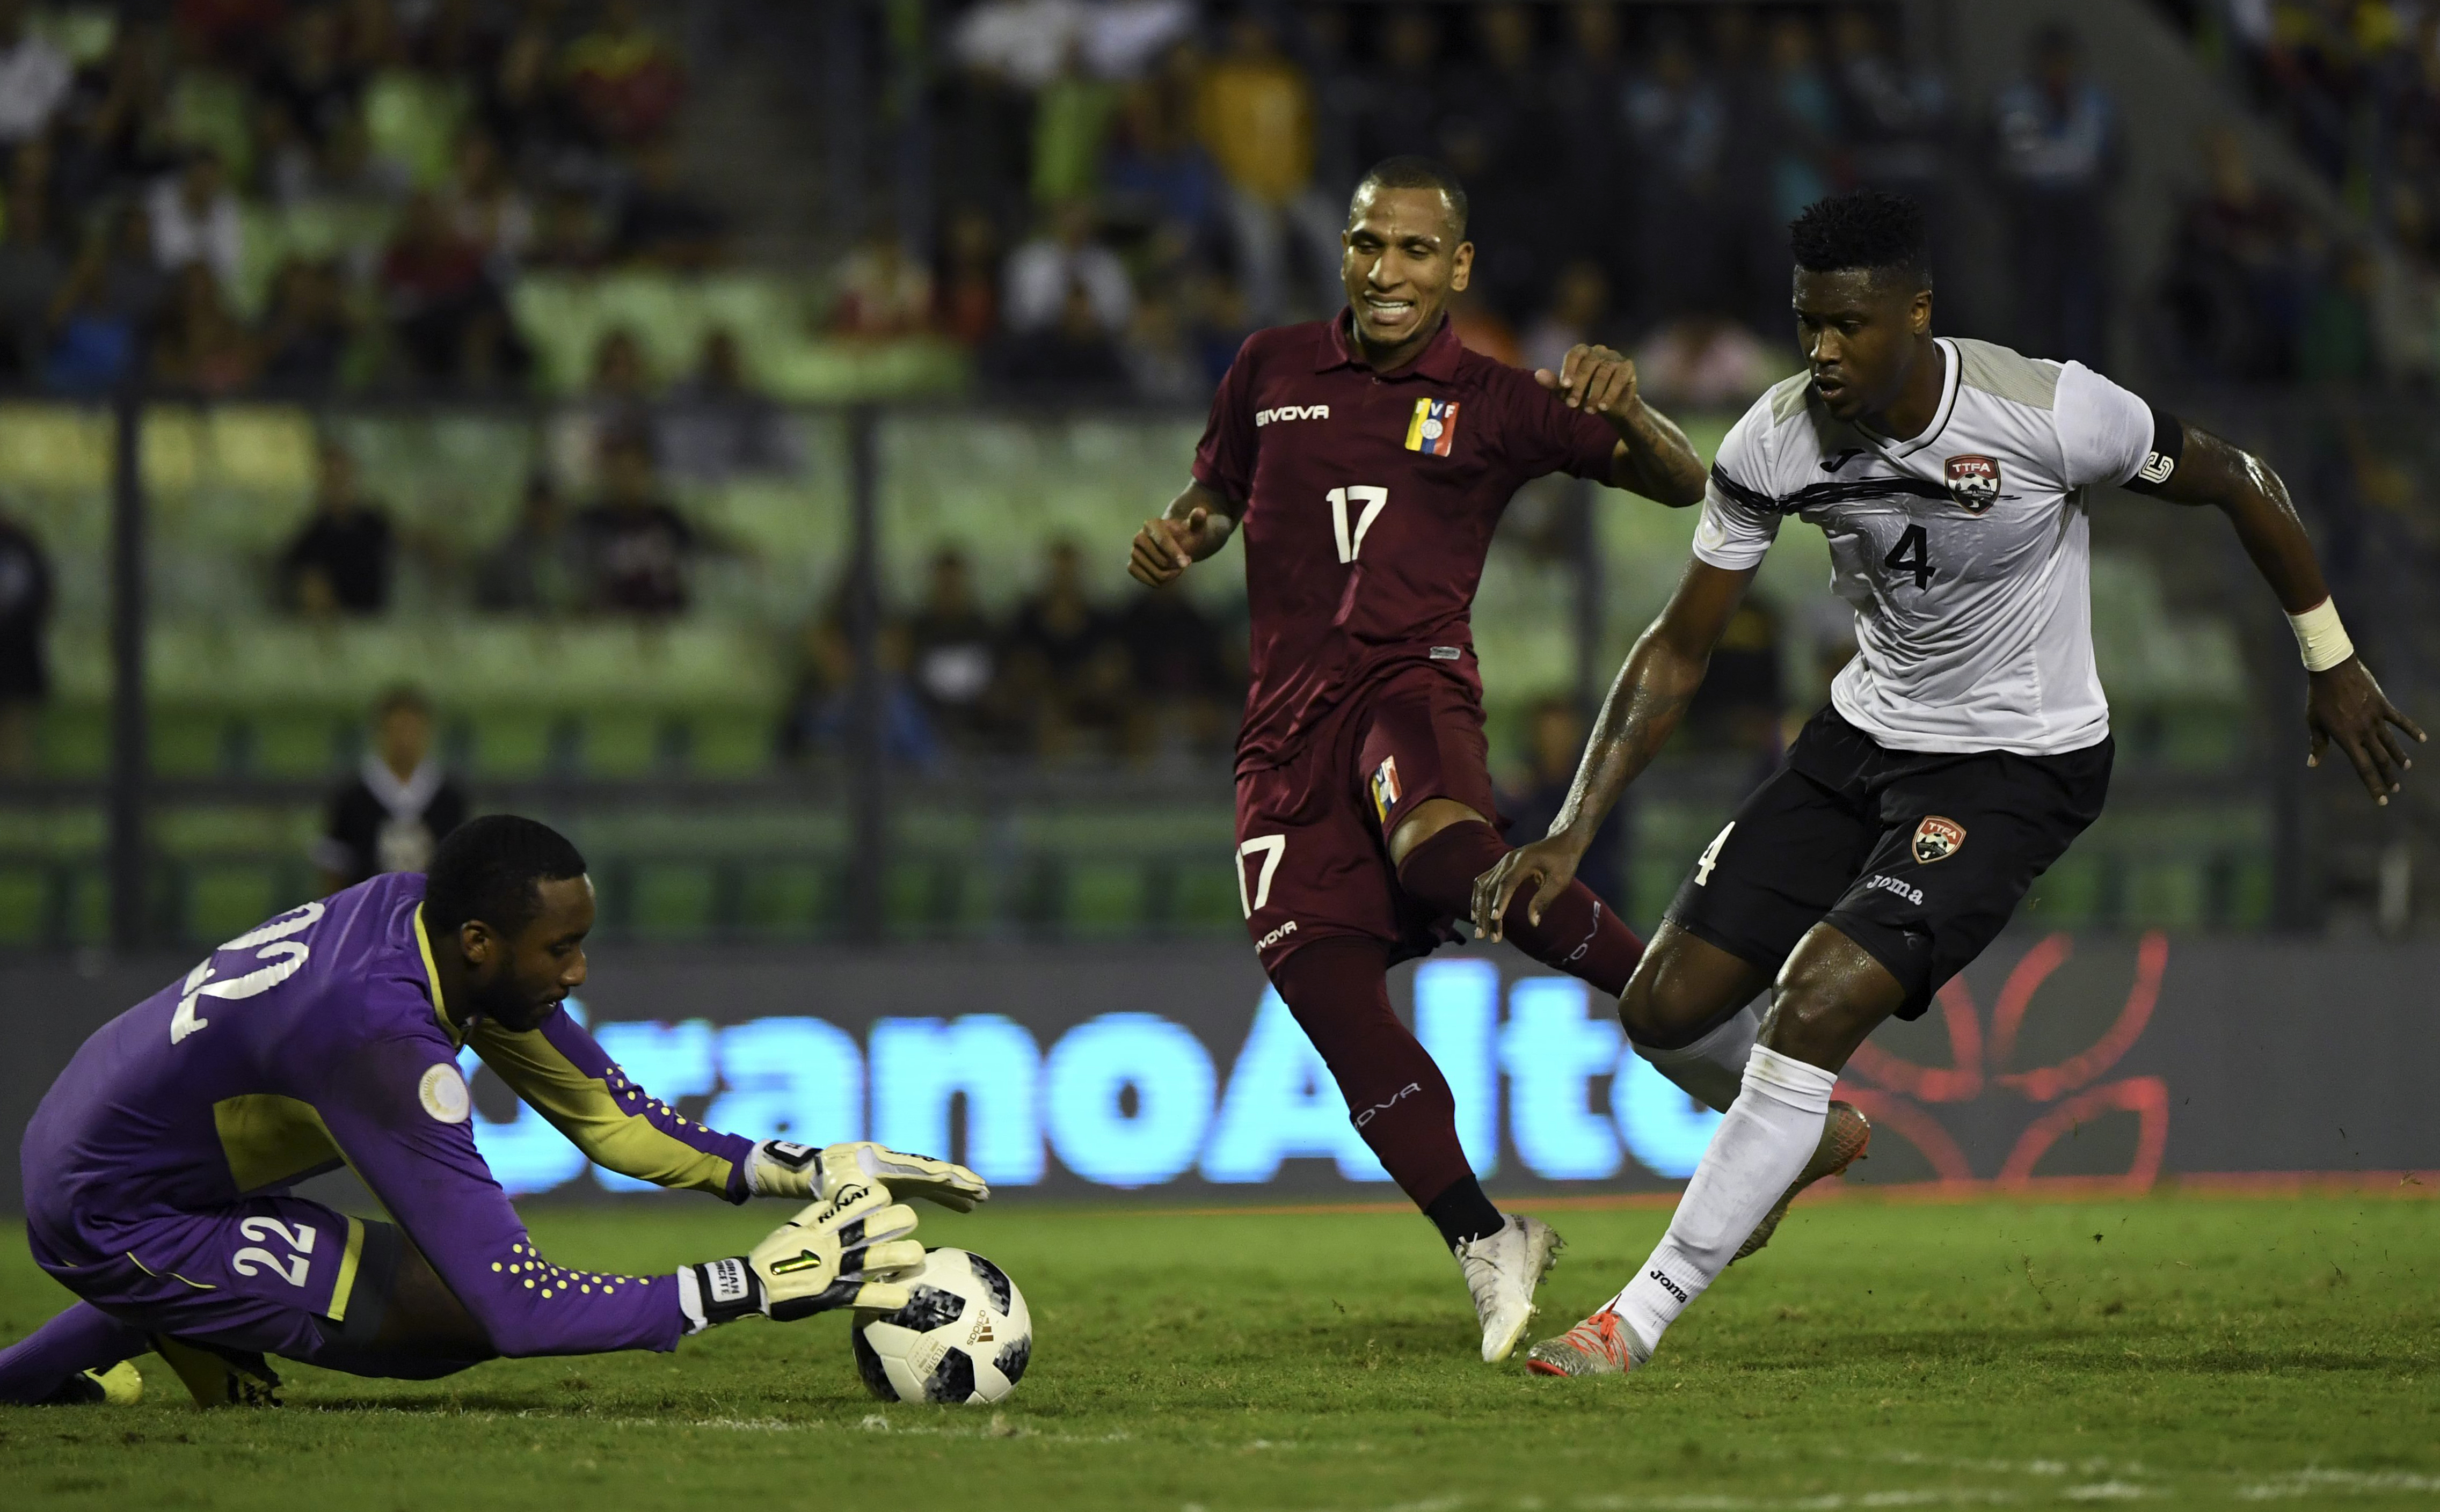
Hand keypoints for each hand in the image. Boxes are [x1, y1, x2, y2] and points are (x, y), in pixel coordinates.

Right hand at [687, 1182, 926, 1326]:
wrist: (749, 1285)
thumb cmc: (771, 1257)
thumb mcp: (791, 1228)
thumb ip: (813, 1215)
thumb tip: (830, 1202)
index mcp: (819, 1226)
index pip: (852, 1204)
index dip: (873, 1199)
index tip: (887, 1197)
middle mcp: (829, 1244)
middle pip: (869, 1228)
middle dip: (894, 1222)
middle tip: (912, 1219)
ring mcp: (830, 1269)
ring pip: (870, 1259)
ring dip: (897, 1256)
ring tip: (919, 1255)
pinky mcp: (828, 1295)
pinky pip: (859, 1296)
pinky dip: (882, 1297)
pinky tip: (902, 1299)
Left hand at [750, 1139, 990, 1210]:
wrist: (822, 1169)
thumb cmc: (828, 1181)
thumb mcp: (840, 1191)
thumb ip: (858, 1199)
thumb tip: (881, 1207)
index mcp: (887, 1164)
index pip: (919, 1170)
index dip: (941, 1176)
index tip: (960, 1180)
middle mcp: (900, 1165)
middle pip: (935, 1171)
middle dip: (960, 1179)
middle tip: (983, 1190)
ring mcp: (904, 1174)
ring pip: (938, 1180)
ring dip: (960, 1189)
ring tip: (983, 1199)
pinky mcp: (904, 1183)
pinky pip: (931, 1189)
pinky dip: (948, 1197)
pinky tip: (965, 1208)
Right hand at [1128, 508, 1210, 586]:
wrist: (1174, 543)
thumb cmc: (1185, 535)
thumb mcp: (1194, 527)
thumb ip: (1197, 520)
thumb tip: (1201, 511)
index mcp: (1151, 524)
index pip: (1163, 541)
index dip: (1175, 553)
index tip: (1187, 563)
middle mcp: (1138, 537)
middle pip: (1162, 562)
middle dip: (1178, 566)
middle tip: (1186, 561)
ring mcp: (1134, 552)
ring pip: (1157, 574)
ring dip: (1173, 575)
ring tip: (1178, 566)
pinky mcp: (1132, 566)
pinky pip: (1150, 582)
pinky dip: (1163, 582)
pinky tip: (1169, 573)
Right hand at [1470, 835, 1584, 942]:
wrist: (1561, 841)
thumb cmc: (1563, 862)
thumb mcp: (1560, 881)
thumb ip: (1544, 899)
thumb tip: (1533, 922)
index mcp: (1523, 861)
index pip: (1507, 882)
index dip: (1500, 900)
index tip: (1496, 919)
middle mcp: (1507, 860)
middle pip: (1490, 887)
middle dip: (1487, 913)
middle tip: (1486, 937)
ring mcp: (1501, 863)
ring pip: (1482, 887)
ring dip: (1479, 909)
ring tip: (1480, 931)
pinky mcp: (1499, 867)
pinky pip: (1482, 883)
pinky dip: (1478, 899)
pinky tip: (1477, 915)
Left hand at [1536, 344, 1641, 422]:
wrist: (1611, 407)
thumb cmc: (1585, 396)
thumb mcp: (1567, 393)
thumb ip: (1554, 384)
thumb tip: (1538, 374)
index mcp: (1582, 352)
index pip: (1574, 355)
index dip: (1569, 369)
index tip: (1564, 386)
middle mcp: (1599, 350)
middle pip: (1588, 364)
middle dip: (1579, 386)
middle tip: (1572, 405)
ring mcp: (1614, 357)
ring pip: (1603, 372)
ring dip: (1595, 393)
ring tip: (1589, 411)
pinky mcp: (1628, 366)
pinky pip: (1619, 378)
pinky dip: (1610, 394)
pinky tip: (1604, 407)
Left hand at [2306, 657, 2424, 803]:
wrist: (2332, 669)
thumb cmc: (2319, 697)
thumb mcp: (2314, 722)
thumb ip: (2317, 744)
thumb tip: (2312, 764)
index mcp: (2346, 739)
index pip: (2363, 768)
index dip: (2373, 786)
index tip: (2383, 800)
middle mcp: (2364, 732)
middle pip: (2380, 759)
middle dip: (2388, 776)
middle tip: (2396, 789)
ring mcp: (2375, 718)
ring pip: (2391, 743)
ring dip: (2399, 757)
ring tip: (2406, 768)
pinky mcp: (2382, 705)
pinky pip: (2400, 720)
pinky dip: (2411, 729)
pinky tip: (2422, 739)